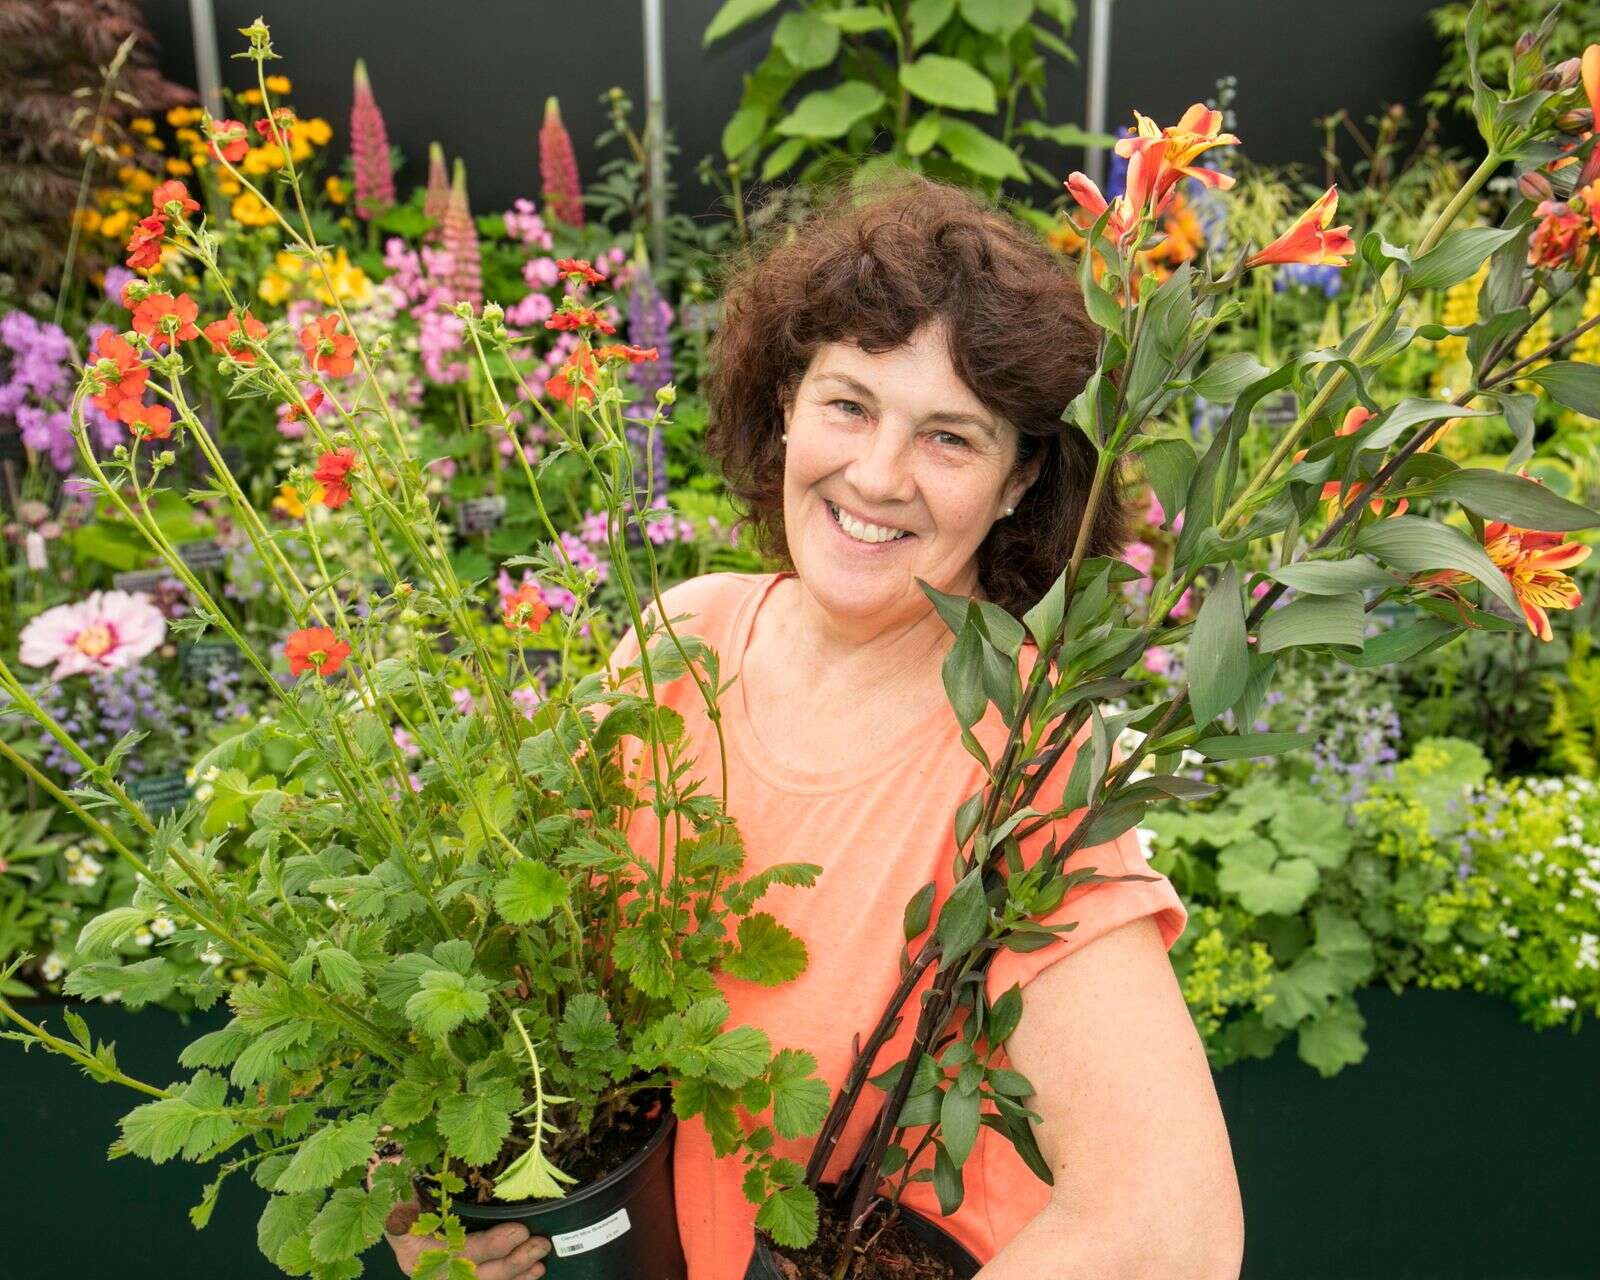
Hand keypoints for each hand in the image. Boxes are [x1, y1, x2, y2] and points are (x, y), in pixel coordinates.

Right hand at [383, 1199, 550, 1279]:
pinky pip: (485, 1277)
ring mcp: (444, 1269)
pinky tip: (532, 1270)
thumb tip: (401, 1180)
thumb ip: (403, 1192)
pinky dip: (510, 1276)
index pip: (456, 1253)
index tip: (518, 1231)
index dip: (489, 1246)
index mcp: (412, 1249)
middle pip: (474, 1273)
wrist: (389, 1193)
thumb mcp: (393, 1187)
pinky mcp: (459, 1266)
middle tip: (539, 1244)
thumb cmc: (394, 1186)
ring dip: (514, 1272)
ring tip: (539, 1260)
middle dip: (510, 1262)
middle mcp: (428, 1266)